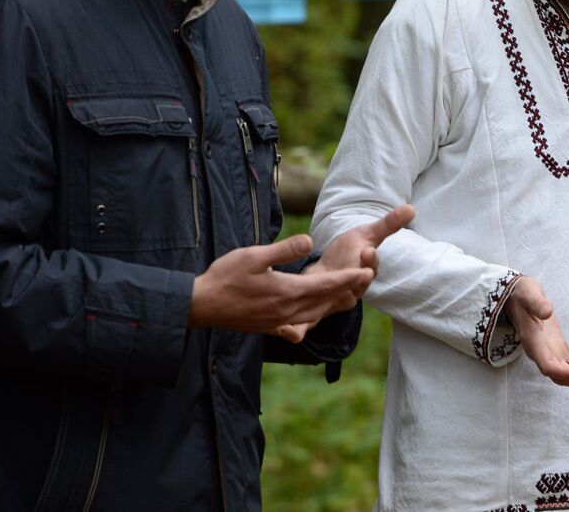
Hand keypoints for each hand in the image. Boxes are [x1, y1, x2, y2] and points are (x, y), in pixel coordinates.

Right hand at [189, 234, 372, 342]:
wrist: (200, 306)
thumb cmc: (225, 277)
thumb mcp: (254, 256)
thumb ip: (285, 249)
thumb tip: (310, 241)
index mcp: (288, 292)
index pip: (327, 285)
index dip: (349, 278)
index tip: (368, 271)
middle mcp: (288, 310)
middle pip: (326, 301)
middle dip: (348, 290)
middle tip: (368, 279)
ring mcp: (278, 321)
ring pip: (315, 314)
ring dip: (334, 304)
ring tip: (349, 296)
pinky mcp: (268, 327)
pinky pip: (297, 325)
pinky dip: (311, 319)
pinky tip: (313, 319)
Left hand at [280, 204, 416, 339]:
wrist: (327, 270)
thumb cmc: (348, 252)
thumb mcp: (368, 234)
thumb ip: (389, 224)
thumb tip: (411, 208)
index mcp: (364, 275)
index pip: (371, 269)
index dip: (370, 262)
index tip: (368, 251)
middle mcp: (351, 292)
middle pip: (353, 290)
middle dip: (351, 282)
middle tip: (343, 276)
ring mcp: (332, 304)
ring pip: (329, 310)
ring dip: (325, 309)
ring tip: (313, 308)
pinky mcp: (312, 315)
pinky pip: (307, 326)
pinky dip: (298, 332)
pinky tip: (289, 335)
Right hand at [505, 277, 568, 388]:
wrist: (517, 297)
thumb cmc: (523, 294)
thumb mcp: (528, 292)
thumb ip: (536, 302)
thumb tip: (547, 311)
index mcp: (533, 342)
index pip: (547, 365)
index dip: (564, 372)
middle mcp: (540, 352)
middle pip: (559, 375)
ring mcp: (549, 352)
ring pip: (565, 373)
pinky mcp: (557, 348)